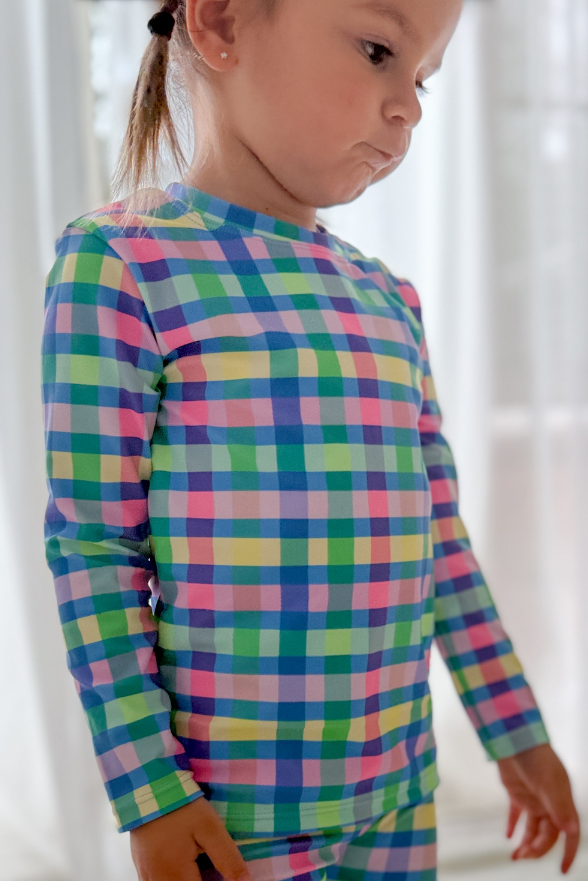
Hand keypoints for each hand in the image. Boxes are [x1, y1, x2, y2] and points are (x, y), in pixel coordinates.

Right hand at [129, 795, 252, 880]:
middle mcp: (157, 879)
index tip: (224, 877)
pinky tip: (184, 869)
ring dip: (186, 879)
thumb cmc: (181, 807)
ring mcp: (146, 874)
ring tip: (199, 869)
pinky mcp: (141, 866)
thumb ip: (227, 857)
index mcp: (176, 874)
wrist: (148, 787)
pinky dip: (173, 878)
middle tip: (213, 872)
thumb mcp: (210, 828)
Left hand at [497, 743, 580, 873]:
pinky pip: (516, 814)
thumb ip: (558, 807)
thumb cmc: (536, 758)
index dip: (569, 851)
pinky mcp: (517, 793)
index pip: (570, 832)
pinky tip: (508, 836)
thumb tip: (570, 829)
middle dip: (538, 849)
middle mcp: (550, 803)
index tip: (564, 869)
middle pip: (548, 834)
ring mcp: (534, 798)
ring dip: (526, 842)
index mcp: (562, 802)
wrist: (514, 738)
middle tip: (524, 856)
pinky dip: (513, 825)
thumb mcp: (549, 783)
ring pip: (533, 828)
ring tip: (516, 856)